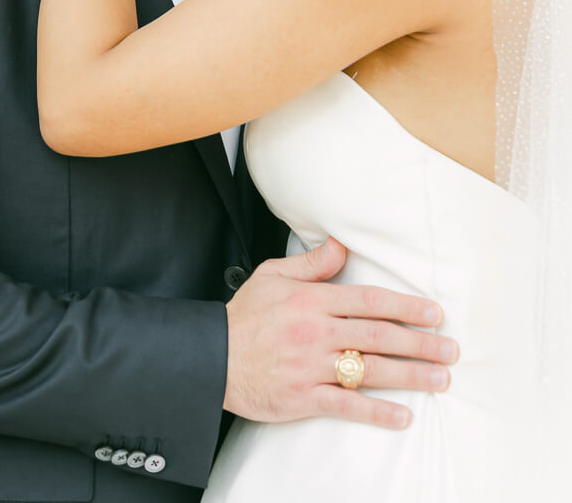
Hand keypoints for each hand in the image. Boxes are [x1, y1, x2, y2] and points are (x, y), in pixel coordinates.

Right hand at [225, 237, 458, 428]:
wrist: (211, 357)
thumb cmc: (244, 315)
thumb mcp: (272, 275)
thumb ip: (311, 263)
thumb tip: (342, 246)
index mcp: (312, 299)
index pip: (369, 301)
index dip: (405, 306)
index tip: (434, 313)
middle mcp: (317, 331)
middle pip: (379, 336)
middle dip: (420, 343)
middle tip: (452, 350)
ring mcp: (311, 366)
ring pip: (370, 370)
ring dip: (411, 376)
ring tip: (441, 380)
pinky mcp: (304, 397)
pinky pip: (347, 406)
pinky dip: (377, 411)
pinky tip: (403, 415)